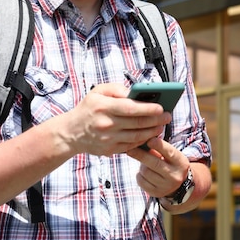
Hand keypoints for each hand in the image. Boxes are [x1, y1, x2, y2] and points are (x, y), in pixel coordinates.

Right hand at [53, 83, 171, 155]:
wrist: (71, 132)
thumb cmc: (89, 107)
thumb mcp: (98, 91)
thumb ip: (117, 89)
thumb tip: (136, 92)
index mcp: (103, 107)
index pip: (130, 108)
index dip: (148, 108)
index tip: (161, 107)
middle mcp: (106, 124)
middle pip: (137, 123)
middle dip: (156, 120)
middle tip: (168, 116)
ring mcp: (108, 139)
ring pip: (137, 136)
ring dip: (153, 131)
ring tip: (162, 125)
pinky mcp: (110, 150)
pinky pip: (132, 146)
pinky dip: (143, 140)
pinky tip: (151, 134)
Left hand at [127, 137, 190, 197]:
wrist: (178, 185)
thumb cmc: (171, 164)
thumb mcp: (171, 156)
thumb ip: (160, 149)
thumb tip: (144, 142)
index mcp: (180, 162)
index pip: (169, 152)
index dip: (159, 146)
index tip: (148, 140)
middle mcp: (175, 175)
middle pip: (155, 163)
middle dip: (141, 155)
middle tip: (130, 149)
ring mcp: (166, 186)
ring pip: (146, 172)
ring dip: (142, 166)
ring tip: (144, 164)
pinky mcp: (156, 193)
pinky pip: (141, 182)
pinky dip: (139, 175)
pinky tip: (143, 173)